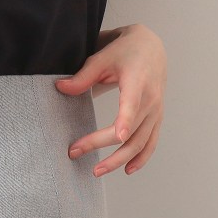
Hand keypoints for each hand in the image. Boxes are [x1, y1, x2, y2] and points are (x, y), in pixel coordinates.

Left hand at [54, 23, 166, 177]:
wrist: (151, 47)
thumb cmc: (125, 51)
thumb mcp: (103, 57)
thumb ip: (83, 75)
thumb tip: (60, 88)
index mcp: (137, 81)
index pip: (132, 104)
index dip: (126, 120)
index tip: (118, 136)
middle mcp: (150, 99)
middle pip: (128, 130)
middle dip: (99, 143)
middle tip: (74, 151)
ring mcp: (156, 111)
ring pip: (140, 143)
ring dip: (119, 160)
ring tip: (96, 170)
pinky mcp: (157, 117)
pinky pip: (151, 142)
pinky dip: (141, 158)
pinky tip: (128, 169)